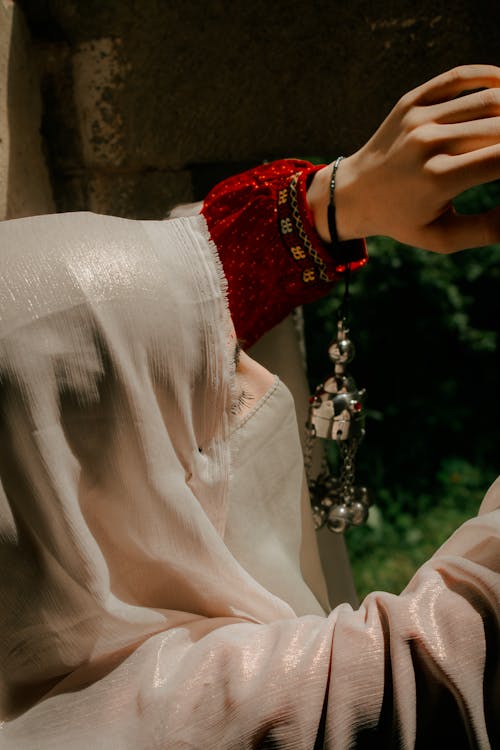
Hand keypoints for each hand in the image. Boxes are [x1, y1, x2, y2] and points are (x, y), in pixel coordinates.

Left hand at [313, 65, 499, 252]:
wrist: (352, 193)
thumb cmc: (403, 220)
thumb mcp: (443, 237)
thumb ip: (489, 229)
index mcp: (437, 179)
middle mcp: (428, 143)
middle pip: (499, 126)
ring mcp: (418, 117)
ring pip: (488, 98)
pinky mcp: (412, 100)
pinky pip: (461, 77)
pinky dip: (492, 77)